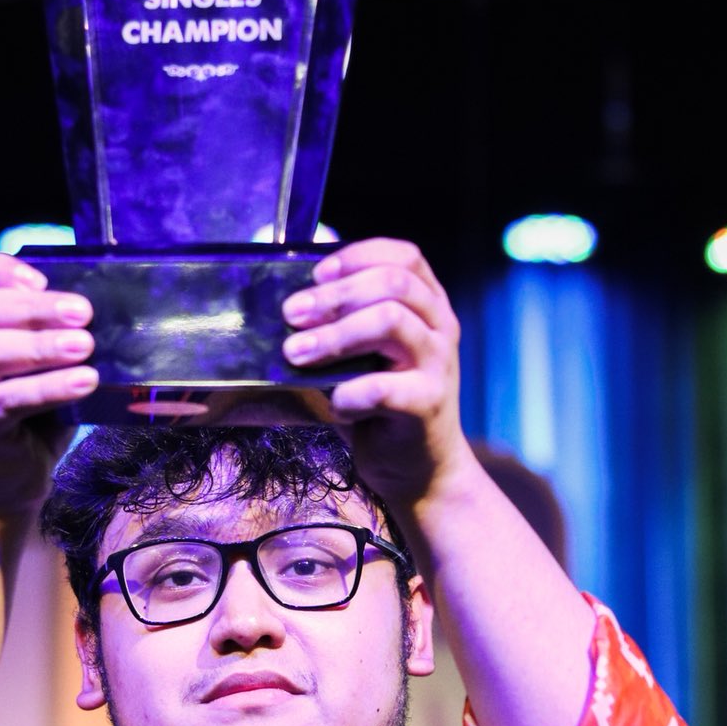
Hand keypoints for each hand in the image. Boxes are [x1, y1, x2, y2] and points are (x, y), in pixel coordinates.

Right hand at [0, 250, 97, 520]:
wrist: (4, 486)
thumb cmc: (28, 417)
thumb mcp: (34, 366)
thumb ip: (46, 333)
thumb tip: (95, 308)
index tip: (40, 278)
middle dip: (33, 307)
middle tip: (83, 312)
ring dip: (39, 344)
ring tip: (86, 346)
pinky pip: (6, 400)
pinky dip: (49, 387)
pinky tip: (85, 382)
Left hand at [280, 238, 469, 511]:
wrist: (423, 469)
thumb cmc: (382, 407)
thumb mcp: (368, 356)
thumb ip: (345, 325)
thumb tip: (286, 307)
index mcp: (429, 306)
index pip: (405, 256)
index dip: (358, 257)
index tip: (317, 274)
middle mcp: (440, 328)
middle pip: (393, 284)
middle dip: (334, 295)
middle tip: (291, 314)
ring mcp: (439, 365)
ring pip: (390, 322)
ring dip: (334, 335)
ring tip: (295, 354)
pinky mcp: (429, 405)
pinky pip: (385, 388)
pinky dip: (349, 392)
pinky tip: (332, 403)